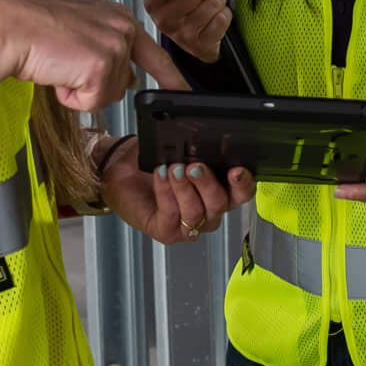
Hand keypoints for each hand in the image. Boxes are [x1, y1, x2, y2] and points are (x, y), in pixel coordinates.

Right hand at [0, 0, 185, 114]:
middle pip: (123, 82)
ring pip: (106, 95)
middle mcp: (123, 28)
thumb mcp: (80, 32)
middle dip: (95, 85)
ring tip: (58, 65)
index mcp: (118, 17)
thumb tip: (126, 79)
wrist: (6, 28)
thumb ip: (106, 50)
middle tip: (66, 64)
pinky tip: (57, 74)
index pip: (153, 53)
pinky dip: (70, 98)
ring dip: (79, 91)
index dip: (169, 77)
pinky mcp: (101, 67)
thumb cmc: (32, 29)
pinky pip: (91, 103)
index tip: (182, 91)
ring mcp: (114, 46)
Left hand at [104, 157, 257, 243]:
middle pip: (221, 204)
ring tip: (173, 168)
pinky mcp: (166, 232)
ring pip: (196, 213)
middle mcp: (209, 212)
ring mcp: (189, 225)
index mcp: (222, 190)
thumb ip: (198, 143)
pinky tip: (160, 175)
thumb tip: (204, 133)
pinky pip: (171, 215)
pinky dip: (166, 192)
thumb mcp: (180, 146)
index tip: (236, 170)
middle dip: (208, 184)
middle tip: (194, 166)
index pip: (243, 192)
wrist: (121, 169)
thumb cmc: (155, 159)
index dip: (244, 183)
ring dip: (184, 188)